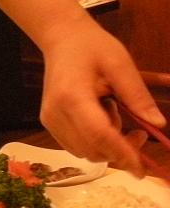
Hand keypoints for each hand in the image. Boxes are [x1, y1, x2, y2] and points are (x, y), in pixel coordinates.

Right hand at [39, 19, 164, 174]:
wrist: (62, 39)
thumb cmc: (93, 47)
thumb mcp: (120, 64)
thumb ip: (138, 95)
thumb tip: (158, 124)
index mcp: (73, 96)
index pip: (99, 135)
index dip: (123, 154)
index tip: (142, 168)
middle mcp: (56, 113)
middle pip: (92, 149)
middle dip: (120, 151)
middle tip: (141, 134)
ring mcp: (49, 120)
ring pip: (84, 152)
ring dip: (107, 147)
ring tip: (116, 116)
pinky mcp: (49, 123)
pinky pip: (76, 146)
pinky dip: (95, 143)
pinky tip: (101, 120)